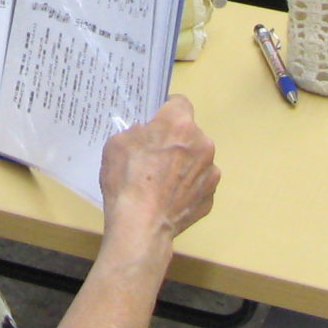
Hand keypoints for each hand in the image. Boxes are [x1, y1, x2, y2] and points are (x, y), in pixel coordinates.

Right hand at [97, 96, 219, 247]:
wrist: (141, 225)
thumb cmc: (126, 179)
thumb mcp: (117, 143)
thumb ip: (137, 132)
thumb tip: (145, 136)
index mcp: (179, 124)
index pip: (179, 102)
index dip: (165, 110)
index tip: (155, 122)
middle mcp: (202, 144)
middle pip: (189, 133)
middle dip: (175, 140)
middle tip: (154, 156)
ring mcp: (210, 172)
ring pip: (196, 159)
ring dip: (183, 164)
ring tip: (161, 183)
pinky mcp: (211, 197)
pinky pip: (198, 184)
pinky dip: (187, 188)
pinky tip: (169, 199)